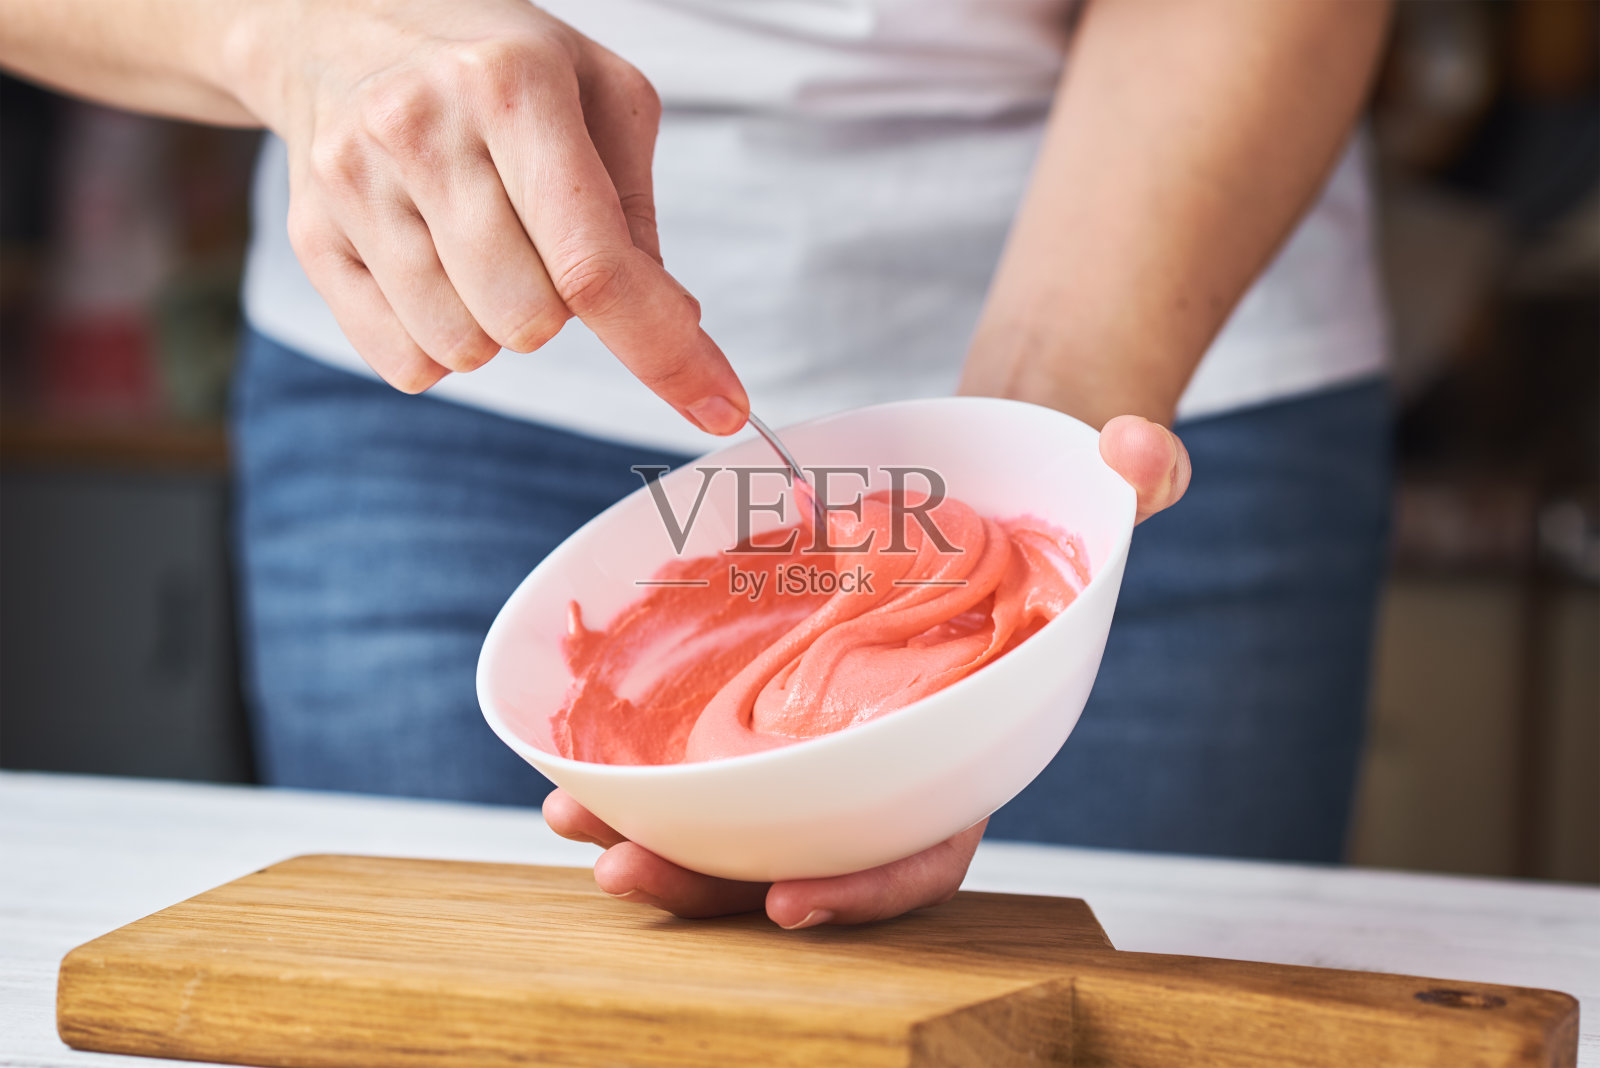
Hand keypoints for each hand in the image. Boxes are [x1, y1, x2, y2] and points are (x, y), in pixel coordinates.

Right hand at [228, 0, 747, 432]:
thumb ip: (637, 213)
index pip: (596, 263)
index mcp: (513, 85)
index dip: (664, 351)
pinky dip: (439, 344)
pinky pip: (404, 363)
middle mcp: (421, 128)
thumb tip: (674, 327)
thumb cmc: (495, 67)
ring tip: (480, 245)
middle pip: (530, 320)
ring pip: (464, 349)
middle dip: (559, 308)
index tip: (721, 407)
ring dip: (496, 326)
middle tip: (538, 242)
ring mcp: (355, 184)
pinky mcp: (311, 236)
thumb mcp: (597, 95)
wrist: (337, 23)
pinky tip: (433, 269)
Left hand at [545, 415, 1191, 926]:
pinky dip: (643, 763)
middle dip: (718, 882)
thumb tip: (1139, 449)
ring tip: (574, 821)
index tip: (791, 904)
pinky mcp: (775, 684)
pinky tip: (577, 758)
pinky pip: (705, 743)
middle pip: (806, 853)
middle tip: (629, 870)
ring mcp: (828, 724)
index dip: (868, 891)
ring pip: (741, 815)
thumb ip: (1135, 477)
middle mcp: (893, 753)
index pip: (930, 847)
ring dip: (658, 833)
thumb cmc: (1058, 496)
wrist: (1000, 466)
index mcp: (972, 740)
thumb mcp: (1108, 480)